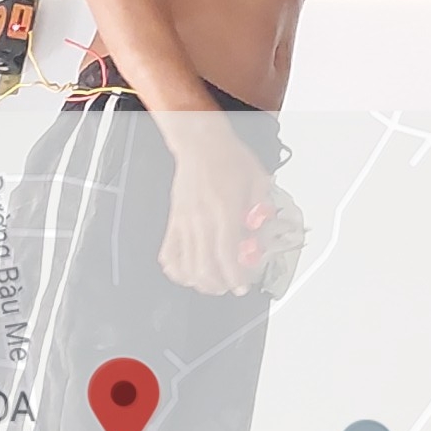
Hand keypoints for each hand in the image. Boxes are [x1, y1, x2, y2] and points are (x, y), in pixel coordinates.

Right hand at [157, 115, 273, 297]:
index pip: (227, 255)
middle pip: (205, 267)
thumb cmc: (228, 158)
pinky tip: (188, 273)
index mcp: (224, 210)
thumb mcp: (258, 180)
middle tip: (231, 286)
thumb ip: (261, 209)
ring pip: (185, 266)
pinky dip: (177, 270)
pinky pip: (168, 254)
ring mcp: (184, 222)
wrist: (201, 145)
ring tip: (214, 283)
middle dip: (219, 285)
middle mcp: (201, 219)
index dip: (235, 277)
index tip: (242, 285)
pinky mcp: (173, 222)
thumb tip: (261, 232)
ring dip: (200, 282)